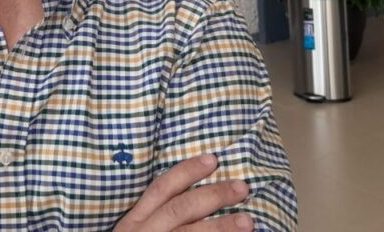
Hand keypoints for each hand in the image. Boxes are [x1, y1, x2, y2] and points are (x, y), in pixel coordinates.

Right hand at [114, 153, 251, 230]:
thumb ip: (156, 216)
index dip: (187, 172)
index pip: (162, 188)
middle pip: (181, 209)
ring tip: (248, 221)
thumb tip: (197, 199)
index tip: (213, 159)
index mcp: (135, 221)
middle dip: (213, 196)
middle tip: (242, 187)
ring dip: (220, 228)